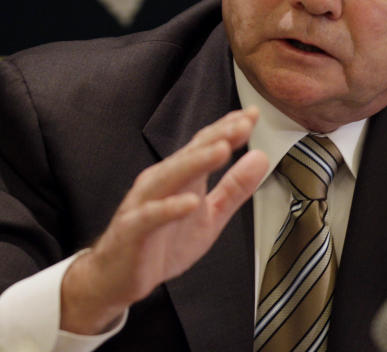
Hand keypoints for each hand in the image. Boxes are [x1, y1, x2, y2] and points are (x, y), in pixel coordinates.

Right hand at [59, 108, 269, 334]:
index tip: (253, 115)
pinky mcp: (132, 230)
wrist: (118, 277)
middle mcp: (162, 182)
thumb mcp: (211, 215)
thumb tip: (261, 157)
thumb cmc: (163, 242)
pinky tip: (190, 202)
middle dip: (216, 137)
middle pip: (190, 154)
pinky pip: (150, 216)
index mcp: (182, 176)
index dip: (228, 130)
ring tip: (222, 149)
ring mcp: (145, 203)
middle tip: (243, 124)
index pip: (205, 145)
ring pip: (170, 176)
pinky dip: (170, 208)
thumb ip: (235, 188)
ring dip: (195, 162)